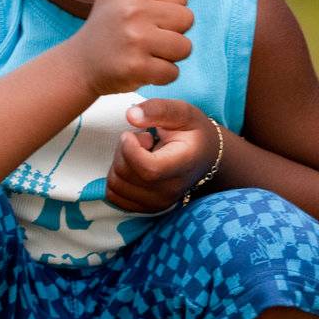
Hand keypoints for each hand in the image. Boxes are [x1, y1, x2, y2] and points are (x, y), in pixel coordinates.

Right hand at [68, 0, 193, 95]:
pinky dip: (160, 76)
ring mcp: (135, 40)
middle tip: (145, 40)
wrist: (79, 64)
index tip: (145, 21)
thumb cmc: (105, 26)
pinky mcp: (136, 67)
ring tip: (145, 54)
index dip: (168, 14)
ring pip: (184, 48)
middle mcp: (134, 12)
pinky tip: (141, 70)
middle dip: (172, 34)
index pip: (181, 0)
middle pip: (187, 21)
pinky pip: (173, 73)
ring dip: (169, 56)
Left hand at [106, 98, 221, 211]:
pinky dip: (117, 178)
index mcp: (183, 165)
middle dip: (123, 151)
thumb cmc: (192, 132)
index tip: (135, 134)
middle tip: (142, 141)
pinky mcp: (147, 208)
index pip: (147, 169)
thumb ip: (157, 109)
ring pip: (115, 184)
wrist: (204, 157)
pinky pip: (114, 195)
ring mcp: (159, 202)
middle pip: (125, 174)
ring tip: (140, 154)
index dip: (130, 148)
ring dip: (119, 164)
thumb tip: (130, 114)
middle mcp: (172, 190)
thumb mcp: (181, 112)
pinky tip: (134, 167)